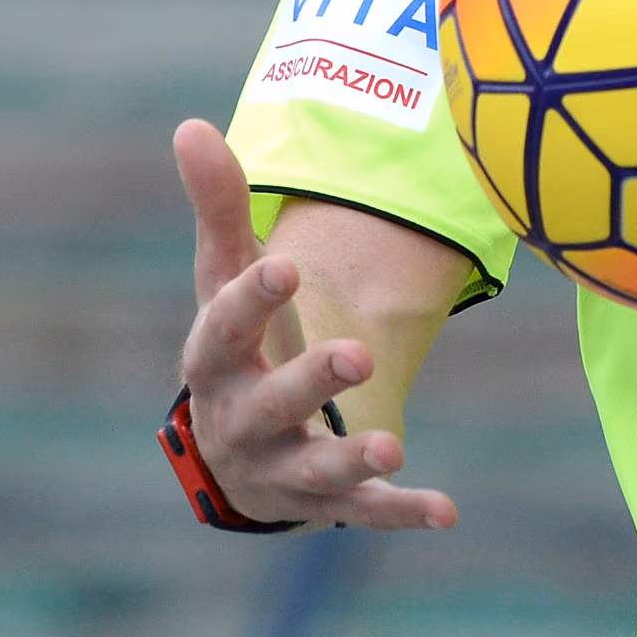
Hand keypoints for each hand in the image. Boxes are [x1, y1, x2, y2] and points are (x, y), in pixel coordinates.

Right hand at [173, 119, 456, 529]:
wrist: (237, 450)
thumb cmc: (241, 346)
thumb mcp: (225, 279)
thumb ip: (218, 209)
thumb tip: (190, 124)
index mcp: (216, 362)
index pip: (225, 327)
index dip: (252, 299)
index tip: (287, 262)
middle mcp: (242, 421)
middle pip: (273, 402)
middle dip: (313, 380)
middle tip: (359, 354)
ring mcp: (284, 467)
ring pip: (317, 467)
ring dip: (353, 457)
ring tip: (393, 445)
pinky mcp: (326, 503)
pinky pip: (363, 512)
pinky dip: (401, 512)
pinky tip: (446, 511)